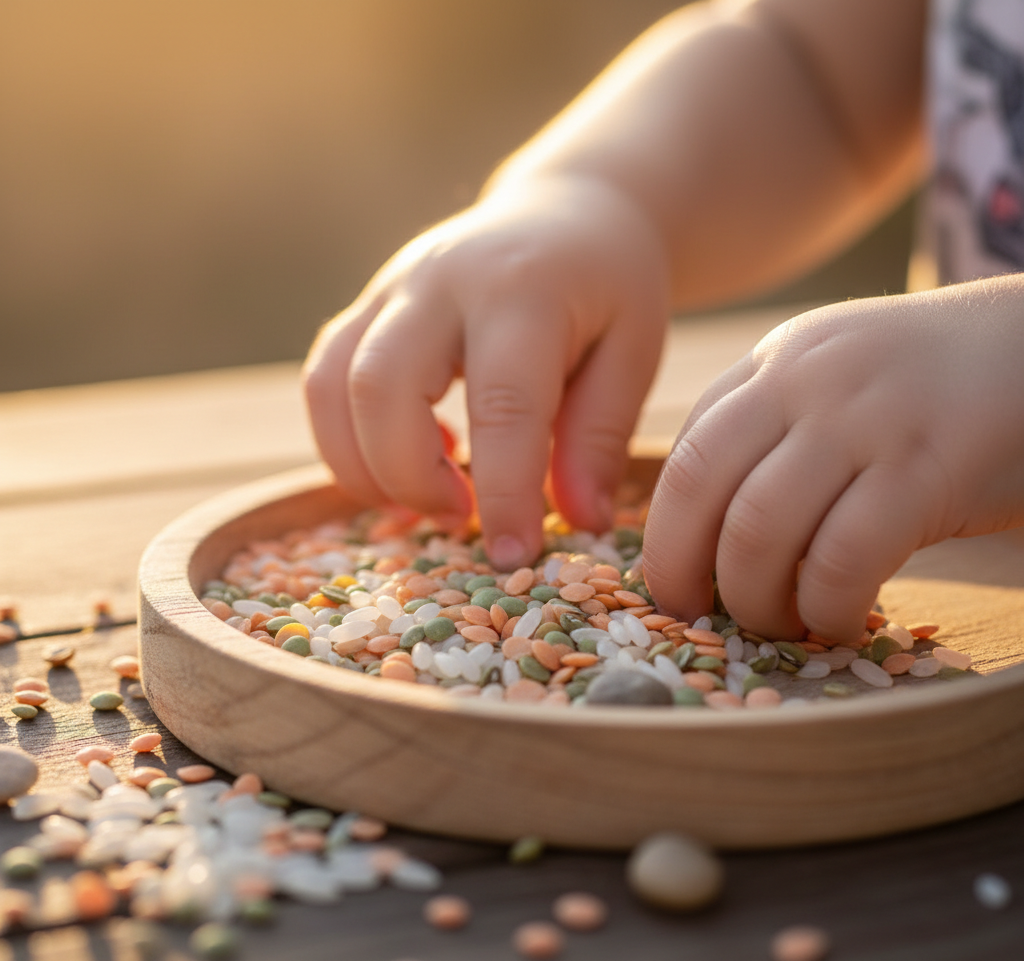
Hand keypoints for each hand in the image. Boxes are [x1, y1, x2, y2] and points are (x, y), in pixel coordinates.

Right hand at [304, 174, 669, 567]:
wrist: (565, 211)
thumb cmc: (608, 288)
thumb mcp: (632, 352)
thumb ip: (601, 436)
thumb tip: (579, 523)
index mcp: (523, 292)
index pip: (502, 405)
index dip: (504, 493)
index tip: (514, 557)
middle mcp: (442, 281)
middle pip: (380, 387)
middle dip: (409, 478)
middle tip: (462, 520)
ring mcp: (391, 288)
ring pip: (331, 385)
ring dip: (363, 466)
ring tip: (428, 498)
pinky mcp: (366, 306)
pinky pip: (324, 378)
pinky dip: (347, 439)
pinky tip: (410, 455)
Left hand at [643, 276, 1023, 640]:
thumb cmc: (932, 388)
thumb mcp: (834, 382)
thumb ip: (770, 433)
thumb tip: (706, 532)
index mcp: (773, 365)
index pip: (687, 454)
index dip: (664, 531)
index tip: (671, 584)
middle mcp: (803, 381)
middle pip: (698, 487)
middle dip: (678, 567)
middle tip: (693, 617)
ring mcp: (863, 420)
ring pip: (759, 529)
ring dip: (753, 599)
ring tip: (776, 626)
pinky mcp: (925, 468)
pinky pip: (841, 558)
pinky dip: (824, 607)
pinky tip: (836, 622)